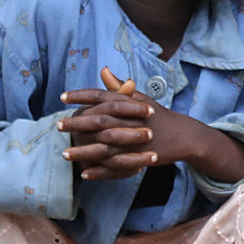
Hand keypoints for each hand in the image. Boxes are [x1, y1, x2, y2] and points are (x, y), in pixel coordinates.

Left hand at [57, 68, 243, 183]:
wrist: (183, 136)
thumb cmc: (159, 116)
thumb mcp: (141, 99)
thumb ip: (120, 87)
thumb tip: (103, 70)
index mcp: (129, 104)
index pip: (101, 96)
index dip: (80, 96)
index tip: (62, 97)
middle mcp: (130, 121)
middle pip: (97, 121)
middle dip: (76, 124)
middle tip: (59, 126)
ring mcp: (134, 141)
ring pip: (103, 147)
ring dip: (82, 152)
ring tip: (64, 154)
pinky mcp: (138, 158)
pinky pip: (115, 167)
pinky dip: (99, 171)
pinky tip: (85, 173)